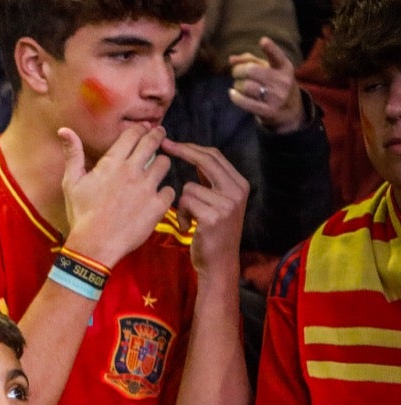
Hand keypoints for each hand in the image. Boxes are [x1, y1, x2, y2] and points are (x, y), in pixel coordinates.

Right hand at [60, 125, 174, 267]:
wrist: (95, 245)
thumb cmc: (81, 214)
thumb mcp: (71, 183)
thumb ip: (72, 154)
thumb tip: (64, 130)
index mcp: (112, 163)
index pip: (133, 135)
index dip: (140, 129)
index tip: (144, 129)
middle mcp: (132, 171)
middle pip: (153, 143)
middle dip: (157, 136)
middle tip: (159, 135)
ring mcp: (147, 188)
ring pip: (165, 163)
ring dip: (161, 163)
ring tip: (156, 169)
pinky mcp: (157, 206)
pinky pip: (170, 191)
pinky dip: (165, 192)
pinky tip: (157, 196)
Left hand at [160, 139, 247, 282]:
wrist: (218, 262)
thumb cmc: (211, 231)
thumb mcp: (217, 202)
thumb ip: (209, 181)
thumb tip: (190, 153)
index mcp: (239, 184)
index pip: (214, 156)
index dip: (191, 147)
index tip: (170, 142)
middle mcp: (237, 191)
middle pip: (206, 160)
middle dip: (182, 151)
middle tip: (164, 146)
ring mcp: (227, 204)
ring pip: (188, 188)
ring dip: (182, 204)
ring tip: (189, 219)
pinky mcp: (214, 217)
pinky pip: (185, 203)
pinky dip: (181, 215)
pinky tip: (189, 228)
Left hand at [229, 37, 305, 133]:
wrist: (290, 110)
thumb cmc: (274, 84)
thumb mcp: (269, 69)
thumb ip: (250, 60)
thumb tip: (231, 59)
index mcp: (284, 67)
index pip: (277, 56)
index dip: (270, 48)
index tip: (263, 40)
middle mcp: (283, 81)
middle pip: (251, 70)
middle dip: (238, 70)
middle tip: (236, 72)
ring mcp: (277, 97)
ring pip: (246, 86)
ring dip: (237, 85)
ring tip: (240, 85)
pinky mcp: (269, 111)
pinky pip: (245, 102)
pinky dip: (235, 97)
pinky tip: (232, 93)